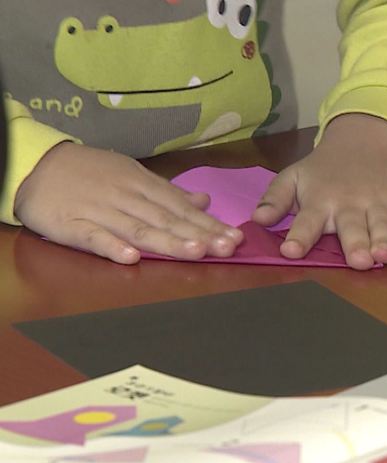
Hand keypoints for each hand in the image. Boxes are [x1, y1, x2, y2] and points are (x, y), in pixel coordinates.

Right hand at [14, 142, 242, 263]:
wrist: (36, 164)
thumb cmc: (92, 173)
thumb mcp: (133, 176)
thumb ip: (169, 193)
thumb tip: (205, 201)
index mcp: (142, 186)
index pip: (180, 208)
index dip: (208, 224)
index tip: (235, 238)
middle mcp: (126, 197)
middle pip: (166, 219)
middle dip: (199, 234)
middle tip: (227, 248)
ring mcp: (99, 211)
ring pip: (137, 228)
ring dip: (167, 241)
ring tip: (195, 251)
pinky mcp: (71, 225)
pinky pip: (93, 237)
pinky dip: (112, 247)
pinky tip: (131, 258)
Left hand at [252, 113, 386, 269]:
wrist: (365, 143)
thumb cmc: (324, 171)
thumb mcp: (294, 177)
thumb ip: (276, 199)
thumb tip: (257, 219)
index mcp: (320, 199)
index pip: (308, 220)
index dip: (299, 236)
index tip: (291, 251)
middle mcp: (350, 202)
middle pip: (352, 226)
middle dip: (355, 243)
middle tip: (357, 261)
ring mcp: (378, 202)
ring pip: (382, 224)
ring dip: (384, 240)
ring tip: (382, 257)